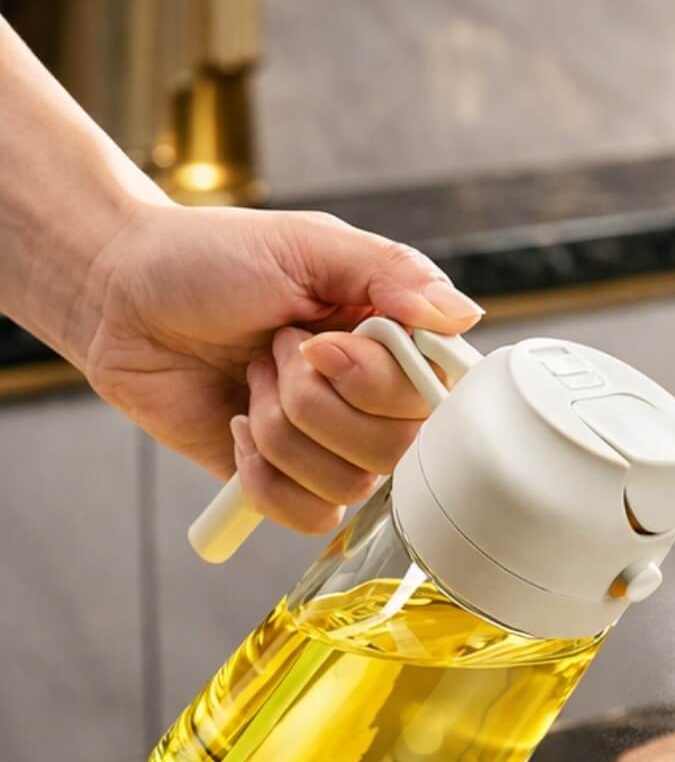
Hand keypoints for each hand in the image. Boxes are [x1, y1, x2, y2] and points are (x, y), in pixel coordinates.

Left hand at [79, 202, 481, 532]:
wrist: (123, 297)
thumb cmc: (211, 259)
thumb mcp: (308, 245)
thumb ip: (392, 272)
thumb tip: (463, 314)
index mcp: (397, 346)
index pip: (437, 402)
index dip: (379, 386)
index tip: (323, 343)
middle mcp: (377, 404)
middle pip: (395, 452)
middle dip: (313, 401)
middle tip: (277, 349)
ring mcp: (336, 449)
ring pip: (348, 485)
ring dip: (278, 428)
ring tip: (251, 377)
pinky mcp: (290, 484)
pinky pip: (310, 516)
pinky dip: (262, 474)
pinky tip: (238, 425)